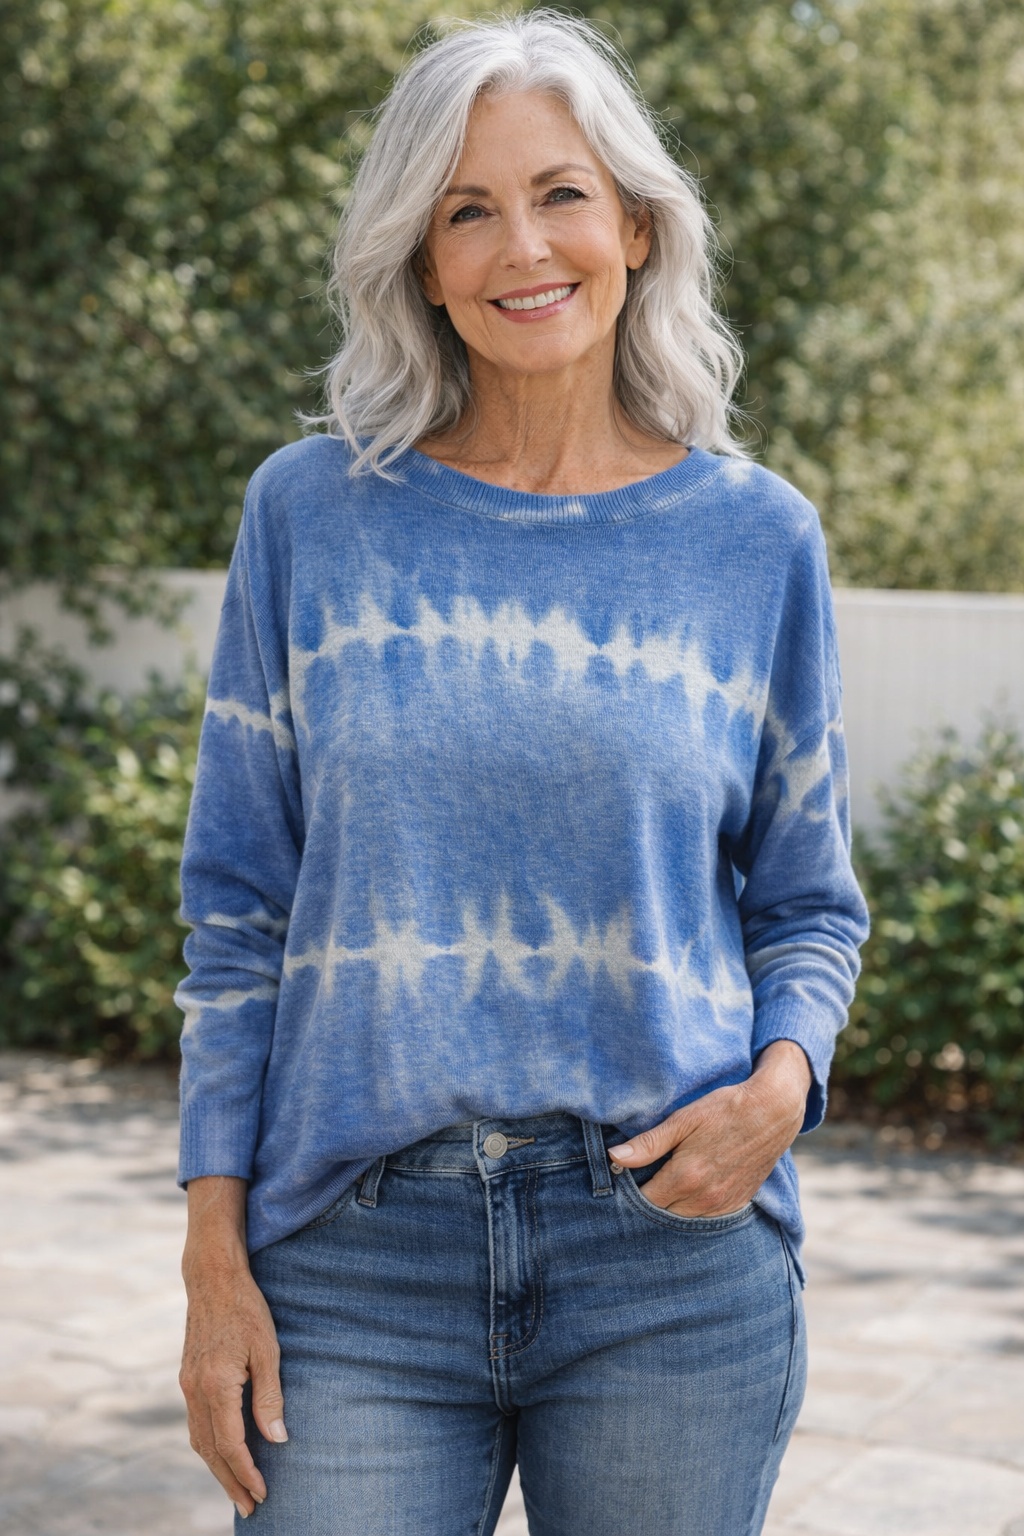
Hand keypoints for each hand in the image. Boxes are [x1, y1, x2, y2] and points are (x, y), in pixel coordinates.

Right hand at [179, 1176, 286, 1518]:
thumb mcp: (268, 1348)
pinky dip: (208, 1445)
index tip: (263, 1494)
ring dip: (217, 1468)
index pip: (230, 1445)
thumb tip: (277, 1439)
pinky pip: (195, 1423)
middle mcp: (195, 1390)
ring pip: (198, 1440)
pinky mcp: (187, 1378)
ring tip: (237, 1488)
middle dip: (230, 1482)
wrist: (212, 1277)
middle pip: (210, 1451)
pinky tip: (222, 1452)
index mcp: (216, 1385)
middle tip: (250, 1508)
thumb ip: (270, 1396)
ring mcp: (187, 1384)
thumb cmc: (246, 1308)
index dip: (246, 1473)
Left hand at [607, 1040, 811, 1216]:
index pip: (644, 1200)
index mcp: (686, 1177)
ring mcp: (723, 1204)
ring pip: (684, 1218)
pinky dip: (694, 1208)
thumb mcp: (683, 1119)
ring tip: (666, 1182)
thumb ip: (649, 1143)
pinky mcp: (738, 1203)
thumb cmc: (725, 1109)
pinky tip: (690, 1189)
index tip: (625, 1177)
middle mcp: (704, 1198)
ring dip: (672, 1206)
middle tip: (644, 1178)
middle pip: (663, 1213)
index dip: (631, 1190)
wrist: (773, 1112)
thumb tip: (615, 1157)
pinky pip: (707, 1218)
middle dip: (650, 1200)